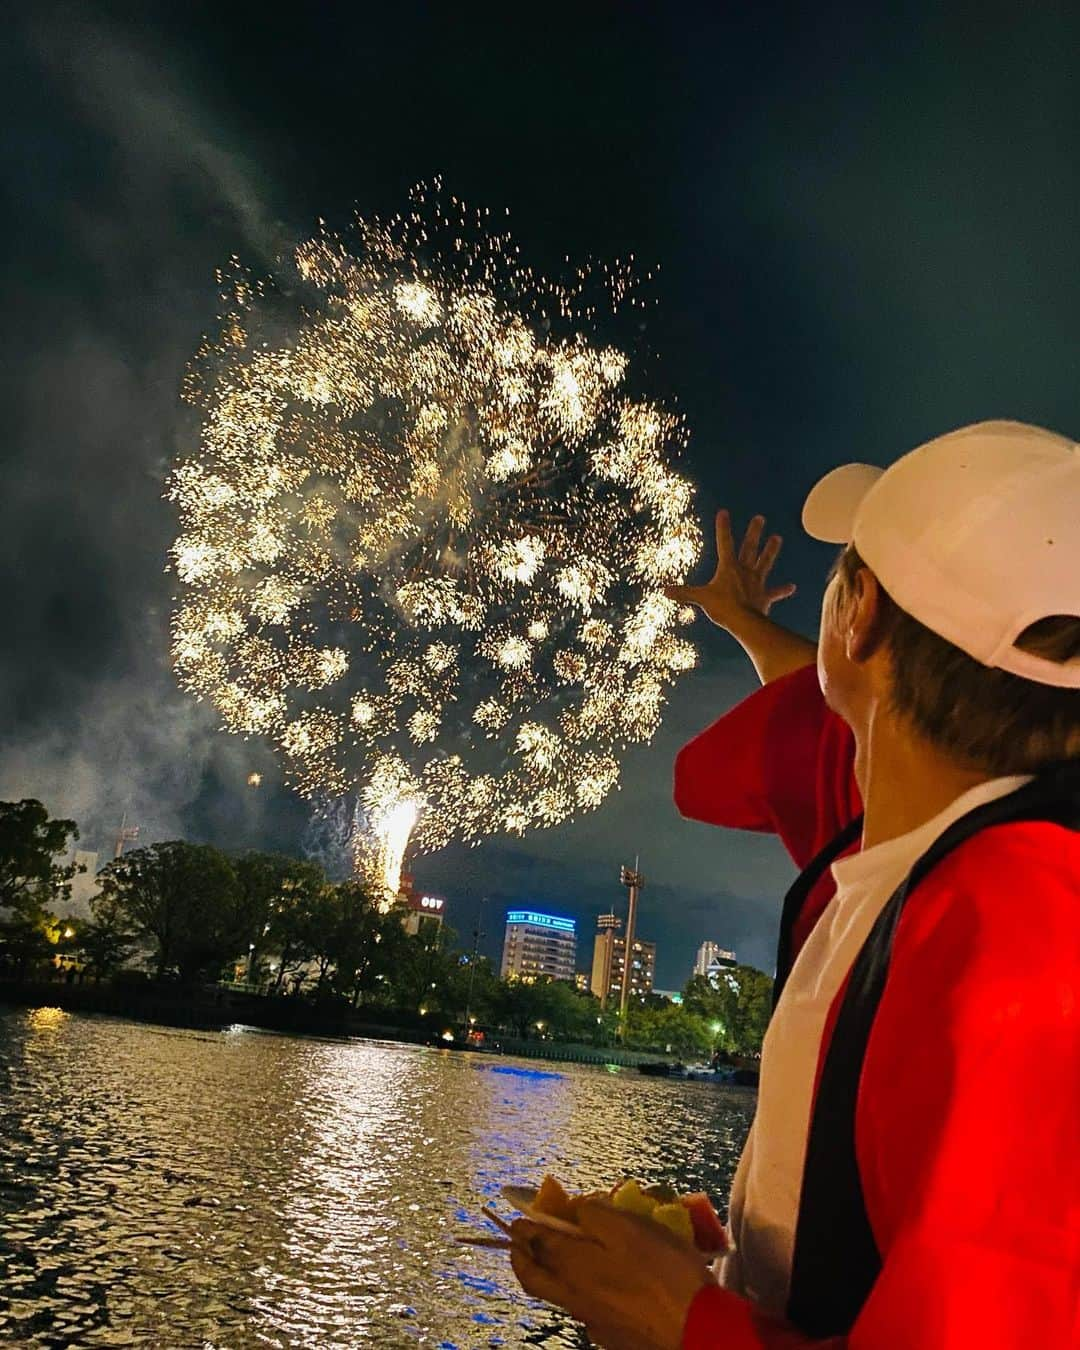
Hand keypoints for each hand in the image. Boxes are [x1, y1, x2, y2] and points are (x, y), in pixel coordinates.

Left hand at [509, 1199, 713, 1349]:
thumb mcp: (629, 1228)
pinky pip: (584, 1307)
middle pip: (532, 1277)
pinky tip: (601, 1281)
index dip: (526, 1223)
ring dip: (550, 1272)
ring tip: (562, 1254)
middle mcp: (573, 1296)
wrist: (696, 1331)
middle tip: (521, 1240)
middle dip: (520, 1255)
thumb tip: (574, 1209)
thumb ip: (594, 1214)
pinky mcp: (610, 1335)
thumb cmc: (663, 1272)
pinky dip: (579, 1289)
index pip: (534, 1242)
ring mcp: (591, 1320)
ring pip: (557, 1294)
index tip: (523, 1213)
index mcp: (573, 1266)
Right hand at [665, 510, 795, 630]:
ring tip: (778, 538)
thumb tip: (664, 591)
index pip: (725, 543)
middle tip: (760, 518)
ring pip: (765, 562)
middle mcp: (745, 571)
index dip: (723, 527)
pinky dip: (783, 590)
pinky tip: (792, 587)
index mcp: (729, 568)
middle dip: (754, 532)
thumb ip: (684, 593)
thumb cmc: (722, 608)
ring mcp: (757, 582)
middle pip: (750, 548)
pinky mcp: (764, 596)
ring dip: (771, 550)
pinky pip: (775, 592)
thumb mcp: (701, 598)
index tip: (724, 512)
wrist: (744, 621)